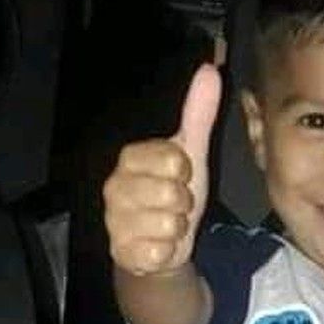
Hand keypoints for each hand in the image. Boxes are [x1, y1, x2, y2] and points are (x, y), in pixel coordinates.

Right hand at [103, 63, 221, 277]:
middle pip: (172, 194)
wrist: (161, 241)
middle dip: (183, 204)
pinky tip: (157, 245)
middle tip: (174, 205)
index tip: (179, 177)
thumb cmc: (174, 192)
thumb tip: (209, 70)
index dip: (186, 173)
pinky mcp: (120, 251)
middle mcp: (114, 186)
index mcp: (130, 157)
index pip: (174, 160)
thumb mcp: (190, 153)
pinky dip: (166, 252)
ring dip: (176, 230)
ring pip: (169, 225)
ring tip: (166, 225)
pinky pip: (158, 252)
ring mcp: (113, 220)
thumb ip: (198, 113)